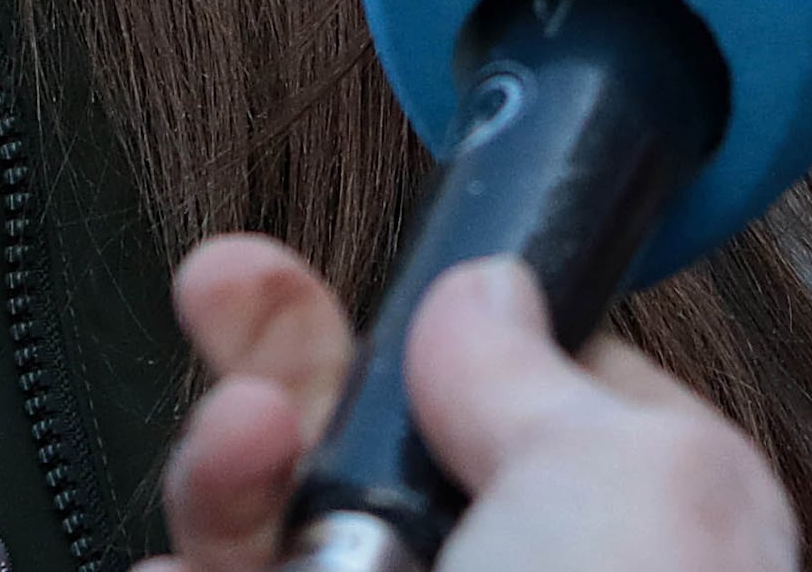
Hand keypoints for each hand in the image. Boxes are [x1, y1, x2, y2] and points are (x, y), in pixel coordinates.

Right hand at [146, 237, 798, 571]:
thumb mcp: (634, 479)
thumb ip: (549, 371)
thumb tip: (483, 296)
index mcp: (631, 522)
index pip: (498, 382)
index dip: (402, 318)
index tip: (285, 270)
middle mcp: (518, 567)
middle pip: (364, 441)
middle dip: (279, 364)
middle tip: (227, 292)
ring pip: (273, 520)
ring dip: (225, 463)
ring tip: (235, 448)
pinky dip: (185, 558)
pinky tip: (177, 557)